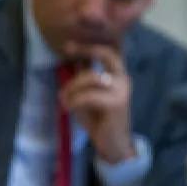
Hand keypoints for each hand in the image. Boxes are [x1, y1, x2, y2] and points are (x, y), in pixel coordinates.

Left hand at [60, 42, 135, 163]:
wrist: (112, 143)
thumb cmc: (99, 119)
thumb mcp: (87, 95)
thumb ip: (84, 78)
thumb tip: (73, 60)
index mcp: (117, 75)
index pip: (111, 51)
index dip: (93, 42)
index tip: (70, 42)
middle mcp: (123, 78)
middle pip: (107, 55)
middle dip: (87, 49)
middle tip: (67, 50)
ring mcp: (122, 90)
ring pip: (92, 78)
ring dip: (72, 88)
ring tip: (63, 99)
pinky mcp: (117, 103)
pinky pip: (89, 96)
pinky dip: (74, 101)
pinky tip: (67, 108)